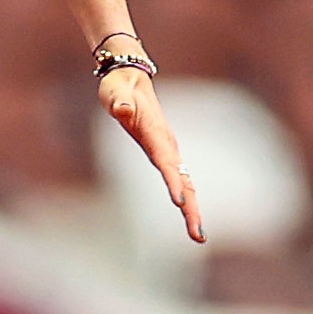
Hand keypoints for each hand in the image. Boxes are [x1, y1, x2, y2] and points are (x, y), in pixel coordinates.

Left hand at [99, 69, 205, 243]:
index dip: (173, 182)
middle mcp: (167, 144)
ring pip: (186, 182)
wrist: (130, 77)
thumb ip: (118, 101)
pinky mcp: (165, 154)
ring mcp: (168, 150)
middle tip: (198, 234)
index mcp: (156, 133)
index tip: (179, 202)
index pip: (165, 162)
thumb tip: (120, 108)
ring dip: (192, 209)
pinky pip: (181, 179)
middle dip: (191, 208)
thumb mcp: (114, 93)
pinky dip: (188, 199)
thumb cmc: (118, 87)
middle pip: (184, 180)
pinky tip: (191, 216)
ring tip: (198, 235)